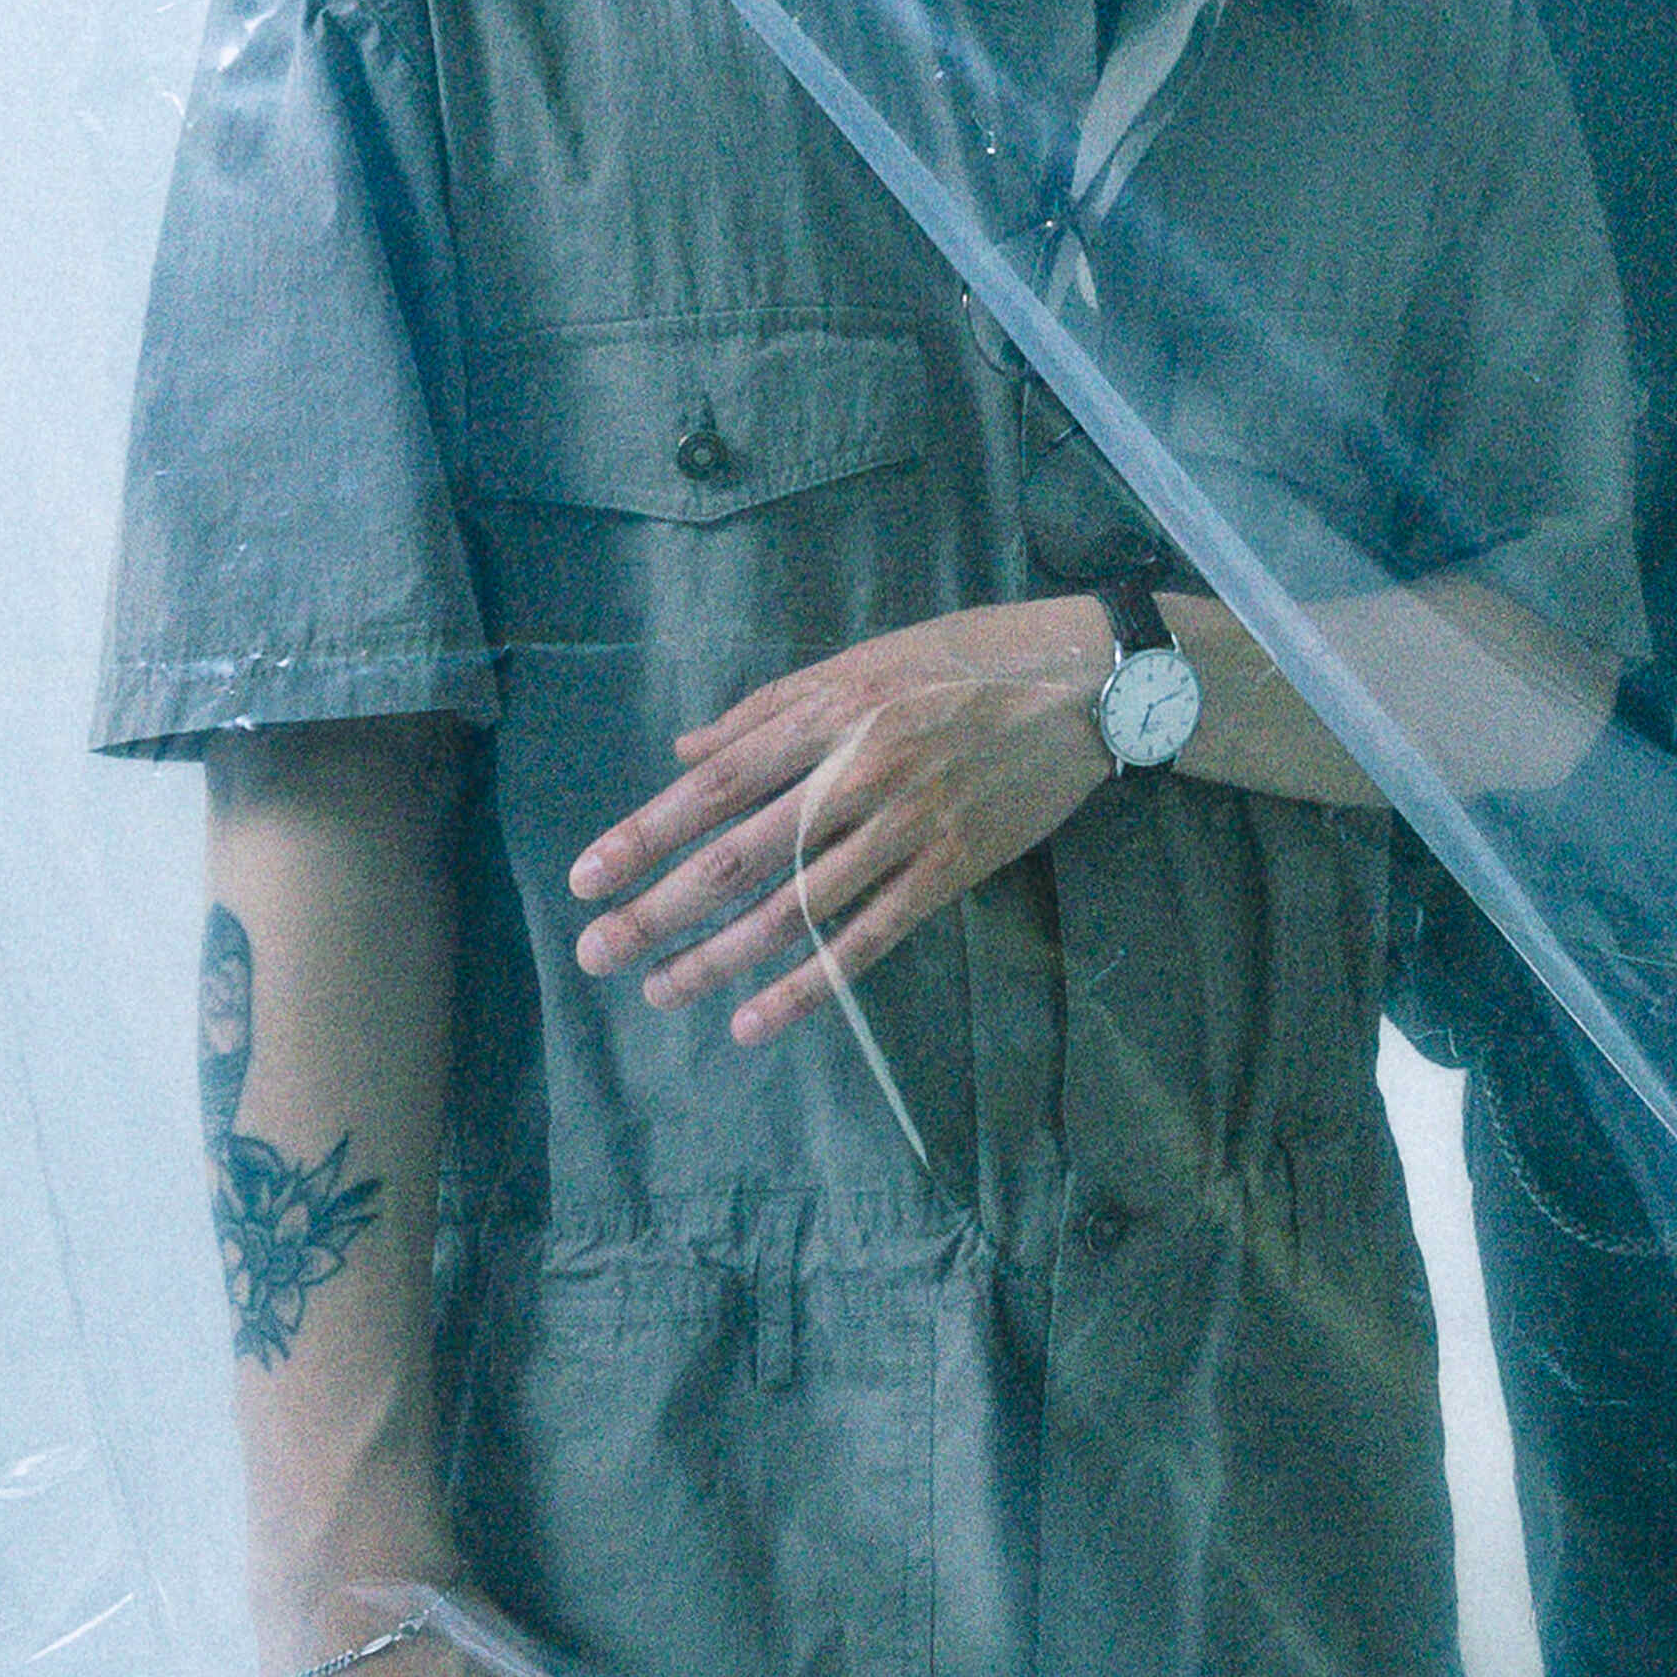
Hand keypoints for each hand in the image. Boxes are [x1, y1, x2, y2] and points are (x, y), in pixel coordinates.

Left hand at [563, 598, 1120, 1042]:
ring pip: (796, 909)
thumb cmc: (972, 657)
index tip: (585, 878)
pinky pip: (869, 936)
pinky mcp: (953, 867)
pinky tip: (756, 1020)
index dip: (645, 836)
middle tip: (596, 952)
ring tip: (659, 992)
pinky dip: (810, 985)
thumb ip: (772, 707)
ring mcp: (908, 826)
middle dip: (659, 910)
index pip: (715, 785)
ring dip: (719, 958)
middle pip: (739, 856)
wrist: (1090, 682)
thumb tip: (688, 754)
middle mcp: (858, 773)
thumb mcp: (864, 656)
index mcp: (829, 714)